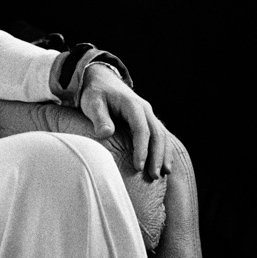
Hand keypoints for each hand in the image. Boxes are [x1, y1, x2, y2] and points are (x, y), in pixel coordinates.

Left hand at [79, 64, 171, 180]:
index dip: (141, 149)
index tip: (139, 167)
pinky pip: (161, 136)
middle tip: (154, 176)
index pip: (141, 129)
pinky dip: (164, 151)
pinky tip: (163, 166)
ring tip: (161, 175)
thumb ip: (99, 118)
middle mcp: (145, 109)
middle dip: (157, 156)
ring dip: (163, 155)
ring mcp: (149, 115)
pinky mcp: (148, 120)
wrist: (103, 81)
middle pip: (157, 134)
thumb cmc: (96, 94)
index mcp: (132, 105)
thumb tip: (106, 133)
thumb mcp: (93, 103)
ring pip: (162, 136)